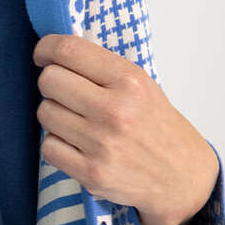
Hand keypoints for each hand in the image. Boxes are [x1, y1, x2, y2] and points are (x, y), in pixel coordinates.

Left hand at [30, 30, 219, 224]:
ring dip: (55, 114)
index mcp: (129, 80)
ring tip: (77, 121)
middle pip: (50, 80)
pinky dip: (58, 144)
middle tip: (65, 92)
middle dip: (51, 83)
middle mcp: (115, 110)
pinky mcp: (91, 172)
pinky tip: (77, 144)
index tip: (42, 55)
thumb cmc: (157, 127)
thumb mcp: (143, 86)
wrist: (181, 176)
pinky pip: (49, 147)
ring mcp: (101, 143)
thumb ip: (103, 69)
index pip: (68, 50)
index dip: (46, 48)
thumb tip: (55, 53)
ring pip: (45, 112)